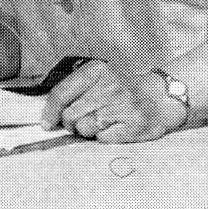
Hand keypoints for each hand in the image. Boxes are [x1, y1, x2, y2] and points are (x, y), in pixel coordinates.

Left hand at [41, 60, 189, 142]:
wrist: (160, 98)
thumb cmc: (122, 90)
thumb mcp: (99, 78)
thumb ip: (74, 89)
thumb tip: (48, 114)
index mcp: (96, 70)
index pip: (61, 93)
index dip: (50, 112)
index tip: (46, 124)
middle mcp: (110, 85)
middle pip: (70, 115)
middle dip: (71, 123)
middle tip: (82, 121)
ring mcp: (122, 105)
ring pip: (84, 128)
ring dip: (87, 131)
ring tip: (101, 123)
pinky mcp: (134, 124)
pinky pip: (102, 139)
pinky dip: (103, 137)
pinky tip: (114, 128)